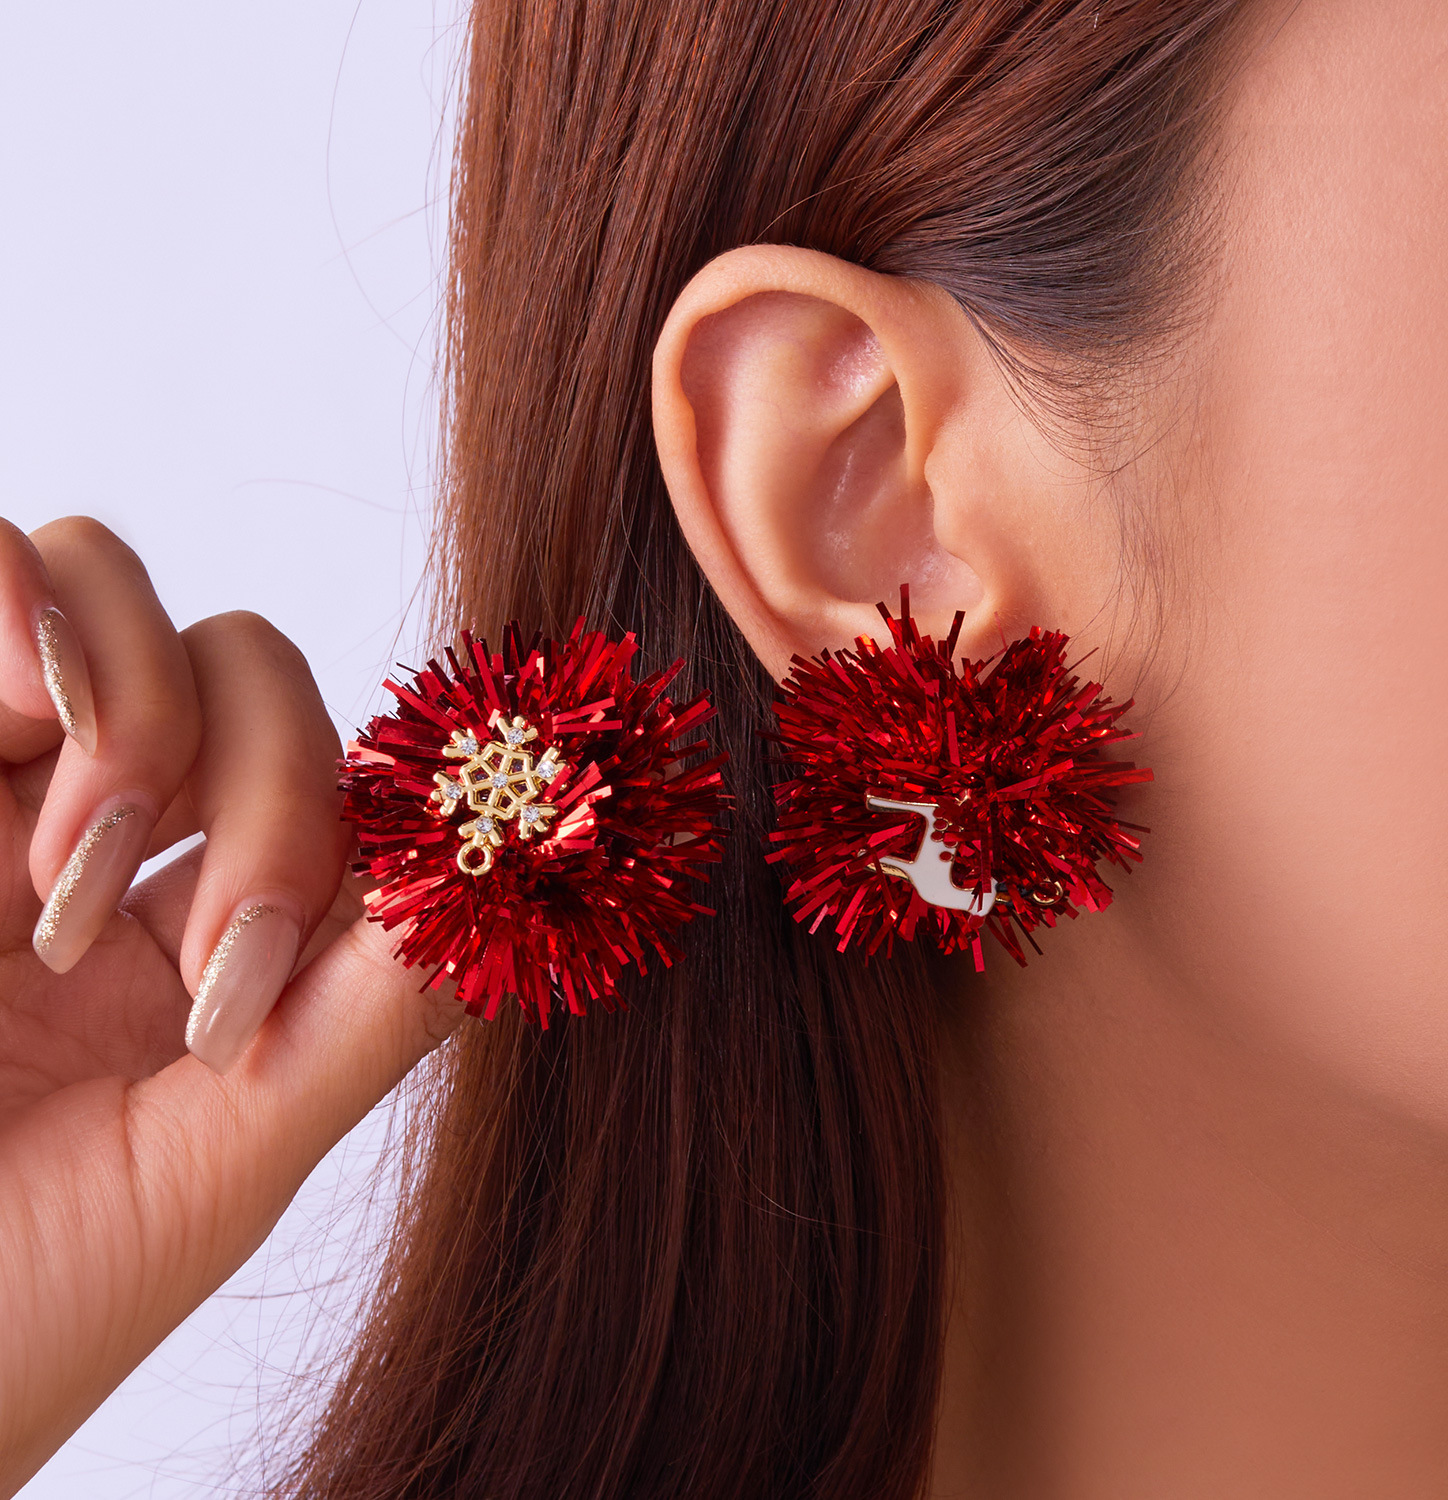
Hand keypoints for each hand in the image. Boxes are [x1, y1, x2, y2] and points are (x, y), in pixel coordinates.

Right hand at [0, 517, 462, 1495]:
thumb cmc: (17, 1306)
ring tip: (64, 897)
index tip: (365, 917)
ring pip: (114, 587)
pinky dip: (21, 612)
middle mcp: (106, 847)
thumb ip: (371, 1012)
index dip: (369, 816)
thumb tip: (520, 863)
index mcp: (205, 938)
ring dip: (139, 714)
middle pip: (250, 672)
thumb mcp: (223, 1167)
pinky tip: (11, 728)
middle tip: (217, 972)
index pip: (330, 776)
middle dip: (270, 798)